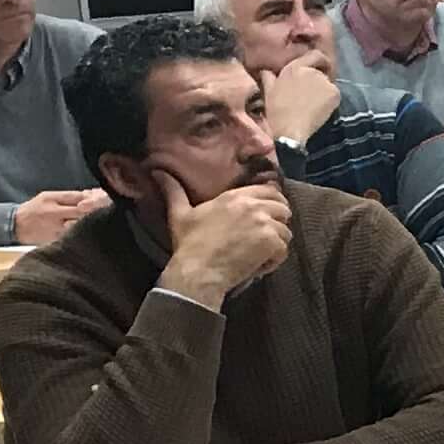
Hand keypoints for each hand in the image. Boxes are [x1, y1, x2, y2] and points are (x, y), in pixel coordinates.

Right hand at [11, 188, 106, 246]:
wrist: (15, 226)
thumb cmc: (34, 209)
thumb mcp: (48, 196)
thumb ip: (69, 196)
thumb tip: (91, 195)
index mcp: (52, 201)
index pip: (79, 198)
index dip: (94, 198)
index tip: (105, 199)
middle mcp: (54, 215)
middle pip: (82, 212)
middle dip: (97, 210)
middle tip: (109, 209)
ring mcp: (55, 229)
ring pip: (79, 226)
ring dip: (92, 223)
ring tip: (104, 221)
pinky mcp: (56, 241)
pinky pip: (73, 238)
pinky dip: (83, 234)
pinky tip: (92, 232)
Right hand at [155, 168, 290, 305]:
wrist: (198, 271)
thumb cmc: (189, 244)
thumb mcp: (179, 214)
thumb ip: (174, 191)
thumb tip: (158, 173)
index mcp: (235, 197)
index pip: (270, 191)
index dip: (271, 204)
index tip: (264, 217)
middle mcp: (253, 206)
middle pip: (283, 208)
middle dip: (278, 222)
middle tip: (264, 237)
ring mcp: (264, 223)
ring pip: (285, 231)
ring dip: (275, 243)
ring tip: (257, 253)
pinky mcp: (271, 242)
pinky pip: (284, 249)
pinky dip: (274, 260)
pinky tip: (257, 265)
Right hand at [256, 58, 342, 148]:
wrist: (290, 129)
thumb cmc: (277, 111)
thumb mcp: (268, 92)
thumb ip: (268, 78)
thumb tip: (265, 71)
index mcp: (294, 68)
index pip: (315, 55)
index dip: (320, 61)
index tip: (320, 67)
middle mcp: (311, 71)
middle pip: (321, 72)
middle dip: (317, 81)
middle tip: (310, 95)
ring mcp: (324, 81)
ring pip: (327, 84)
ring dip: (323, 91)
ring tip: (313, 104)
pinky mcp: (334, 92)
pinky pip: (334, 94)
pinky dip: (330, 100)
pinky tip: (320, 110)